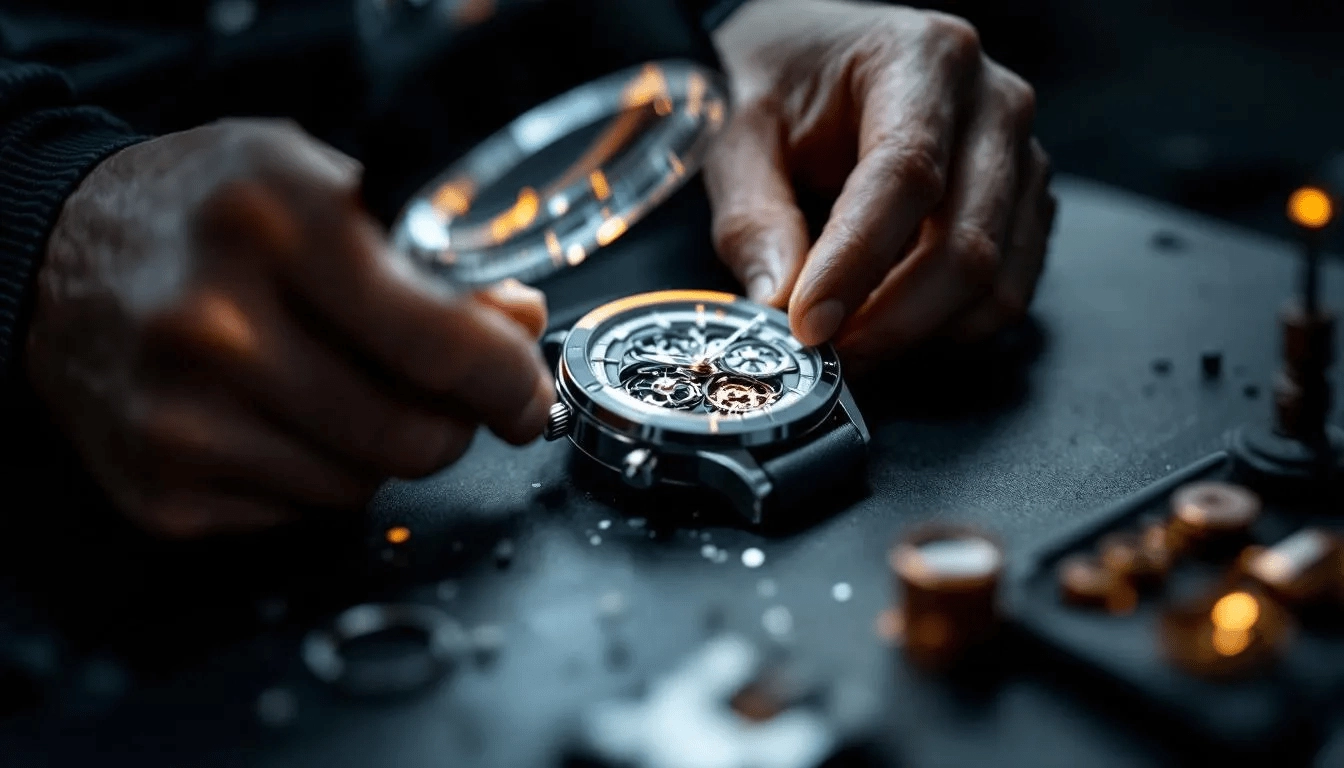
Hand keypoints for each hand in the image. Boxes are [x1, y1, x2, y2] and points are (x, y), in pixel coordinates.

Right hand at [25, 119, 553, 537]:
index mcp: (275, 218)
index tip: (525, 393)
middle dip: (457, 424)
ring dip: (385, 448)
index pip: (438, 339)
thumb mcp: (321, 184)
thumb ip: (431, 257)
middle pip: (412, 434)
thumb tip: (518, 323)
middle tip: (450, 398)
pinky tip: (285, 417)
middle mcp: (216, 319)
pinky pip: (301, 512)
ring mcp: (180, 413)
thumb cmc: (206, 212)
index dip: (508, 379)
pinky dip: (319, 473)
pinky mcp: (161, 486)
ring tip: (345, 388)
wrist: (58, 256)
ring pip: (363, 483)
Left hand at [705, 0, 1055, 369]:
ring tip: (847, 342)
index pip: (905, 174)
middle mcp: (993, 104)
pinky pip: (1005, 294)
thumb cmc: (783, 84)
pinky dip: (947, 329)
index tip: (808, 324)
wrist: (818, 58)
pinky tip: (888, 322)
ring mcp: (1021, 159)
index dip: (856, 262)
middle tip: (824, 353)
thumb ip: (753, 218)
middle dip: (890, 319)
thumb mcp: (739, 135)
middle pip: (966, 242)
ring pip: (995, 282)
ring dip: (918, 333)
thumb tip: (777, 305)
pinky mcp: (1024, 208)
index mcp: (923, 59)